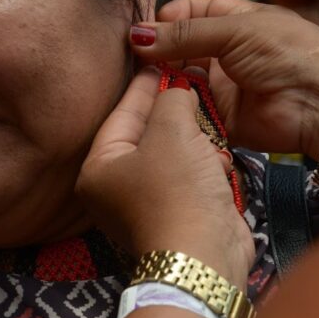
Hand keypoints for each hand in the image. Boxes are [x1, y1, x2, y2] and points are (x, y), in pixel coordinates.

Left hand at [76, 67, 253, 285]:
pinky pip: (189, 177)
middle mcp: (116, 188)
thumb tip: (179, 89)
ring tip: (207, 122)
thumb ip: (172, 98)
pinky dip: (205, 167)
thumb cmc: (177, 189)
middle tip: (190, 82)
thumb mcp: (172, 130)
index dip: (145, 84)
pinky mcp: (177, 216)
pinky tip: (219, 161)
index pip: (122, 113)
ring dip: (194, 141)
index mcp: (99, 167)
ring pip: (172, 154)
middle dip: (173, 112)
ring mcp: (146, 204)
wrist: (203, 257)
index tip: (163, 61)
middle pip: (147, 133)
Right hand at [130, 0, 318, 158]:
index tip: (145, 29)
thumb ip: (186, 33)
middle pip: (182, 48)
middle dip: (159, 52)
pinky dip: (174, 109)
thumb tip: (138, 34)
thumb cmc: (288, 53)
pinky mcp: (223, 118)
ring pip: (182, 80)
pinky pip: (191, 112)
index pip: (193, 12)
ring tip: (142, 82)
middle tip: (135, 59)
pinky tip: (156, 106)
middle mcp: (229, 52)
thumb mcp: (236, 31)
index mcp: (238, 21)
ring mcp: (225, 85)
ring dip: (163, 81)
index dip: (169, 18)